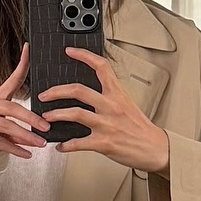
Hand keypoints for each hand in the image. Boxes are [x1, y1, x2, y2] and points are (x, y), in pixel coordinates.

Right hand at [0, 43, 49, 161]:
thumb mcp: (3, 128)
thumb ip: (18, 127)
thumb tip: (37, 132)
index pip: (11, 79)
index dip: (21, 64)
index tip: (29, 49)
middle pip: (11, 108)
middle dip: (31, 119)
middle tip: (46, 127)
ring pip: (6, 126)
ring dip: (25, 136)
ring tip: (39, 143)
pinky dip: (14, 148)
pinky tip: (25, 154)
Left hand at [40, 47, 170, 173]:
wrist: (155, 148)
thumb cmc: (141, 128)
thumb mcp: (127, 105)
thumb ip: (109, 98)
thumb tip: (89, 95)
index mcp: (117, 94)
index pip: (100, 67)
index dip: (83, 56)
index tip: (70, 51)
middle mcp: (111, 106)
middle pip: (78, 90)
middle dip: (56, 91)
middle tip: (44, 94)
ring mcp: (106, 124)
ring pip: (74, 113)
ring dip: (56, 115)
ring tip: (46, 117)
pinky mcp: (104, 143)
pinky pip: (78, 143)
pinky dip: (66, 145)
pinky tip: (60, 145)